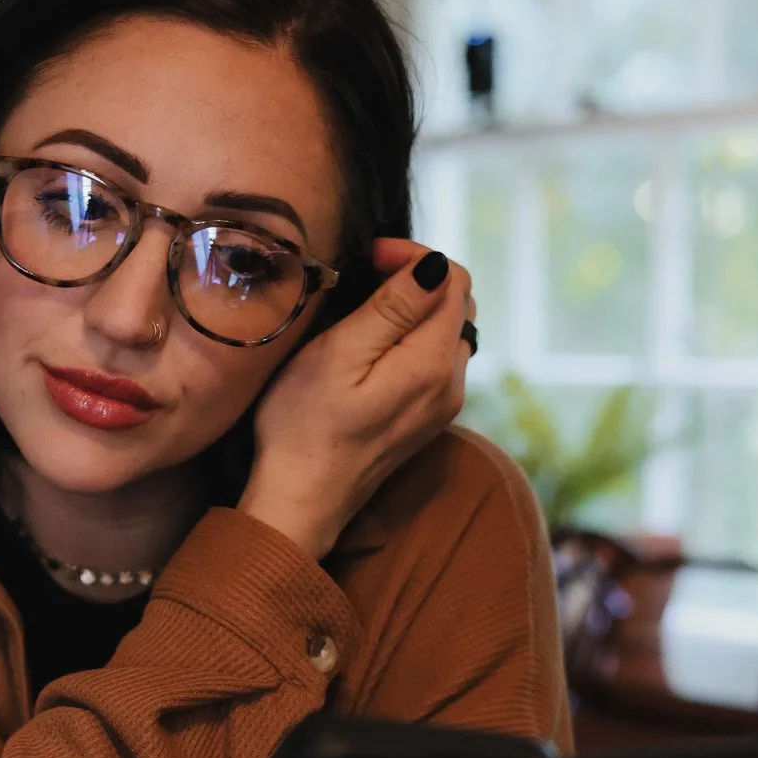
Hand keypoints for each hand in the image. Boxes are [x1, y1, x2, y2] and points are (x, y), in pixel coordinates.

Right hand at [238, 242, 474, 560]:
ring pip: (448, 332)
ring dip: (416, 308)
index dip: (414, 256)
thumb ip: (393, 308)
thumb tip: (434, 265)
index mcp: (434, 362)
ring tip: (366, 306)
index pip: (453, 279)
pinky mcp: (425, 420)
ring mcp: (441, 406)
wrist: (299, 502)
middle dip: (419, 277)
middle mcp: (451, 384)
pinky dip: (413, 338)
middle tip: (365, 275)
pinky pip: (435, 361)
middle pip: (457, 305)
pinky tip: (374, 346)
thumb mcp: (340, 354)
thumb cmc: (304, 427)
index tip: (369, 257)